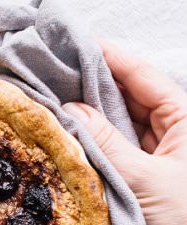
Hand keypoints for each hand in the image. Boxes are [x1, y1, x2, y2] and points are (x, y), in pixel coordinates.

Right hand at [63, 41, 186, 224]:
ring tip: (53, 103)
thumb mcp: (143, 178)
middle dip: (92, 86)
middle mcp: (168, 129)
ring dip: (89, 116)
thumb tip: (68, 113)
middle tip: (53, 76)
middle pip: (125, 96)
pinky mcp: (139, 175)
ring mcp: (152, 152)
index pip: (141, 75)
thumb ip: (104, 145)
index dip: (108, 57)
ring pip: (116, 125)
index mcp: (183, 116)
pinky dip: (92, 144)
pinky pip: (112, 151)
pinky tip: (69, 137)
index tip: (75, 45)